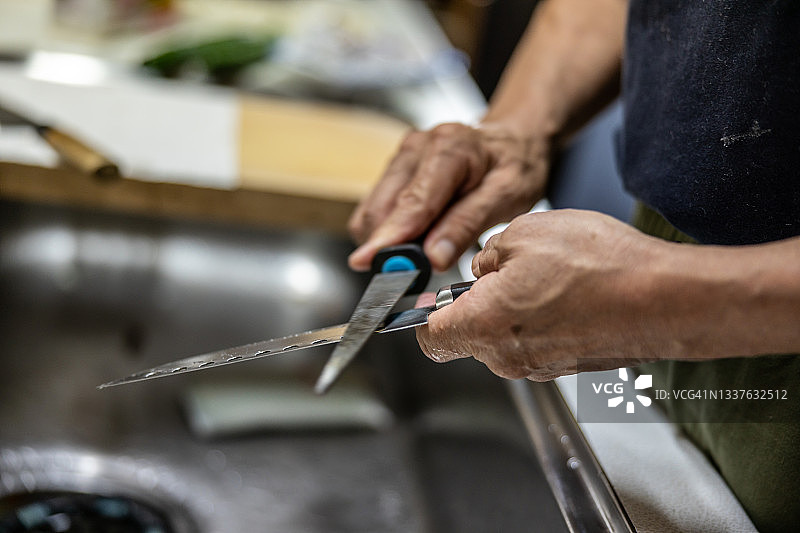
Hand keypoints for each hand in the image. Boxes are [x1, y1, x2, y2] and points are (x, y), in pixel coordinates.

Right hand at [347, 122, 550, 271]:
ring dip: (387, 239)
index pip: (412, 202)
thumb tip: (434, 257)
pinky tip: (417, 235)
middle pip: (382, 207)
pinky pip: (376, 207)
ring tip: (422, 251)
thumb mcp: (506, 197)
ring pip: (373, 209)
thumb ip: (468, 225)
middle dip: (387, 245)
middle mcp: (418, 147)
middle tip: (410, 273)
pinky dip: (388, 229)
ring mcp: (403, 156)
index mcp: (450, 148)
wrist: (513, 141)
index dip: (389, 236)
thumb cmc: (514, 166)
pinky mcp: (395, 169)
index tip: (369, 261)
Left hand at [416, 209, 666, 380]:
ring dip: (512, 307)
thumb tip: (483, 268)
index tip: (428, 298)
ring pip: (505, 336)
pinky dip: (542, 318)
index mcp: (483, 326)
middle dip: (477, 302)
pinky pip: (537, 341)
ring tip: (548, 273)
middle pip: (468, 336)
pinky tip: (570, 290)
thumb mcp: (524, 233)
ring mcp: (540, 367)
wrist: (668, 298)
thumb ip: (487, 255)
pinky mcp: (569, 365)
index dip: (422, 316)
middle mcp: (507, 358)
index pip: (429, 338)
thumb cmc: (599, 266)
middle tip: (505, 267)